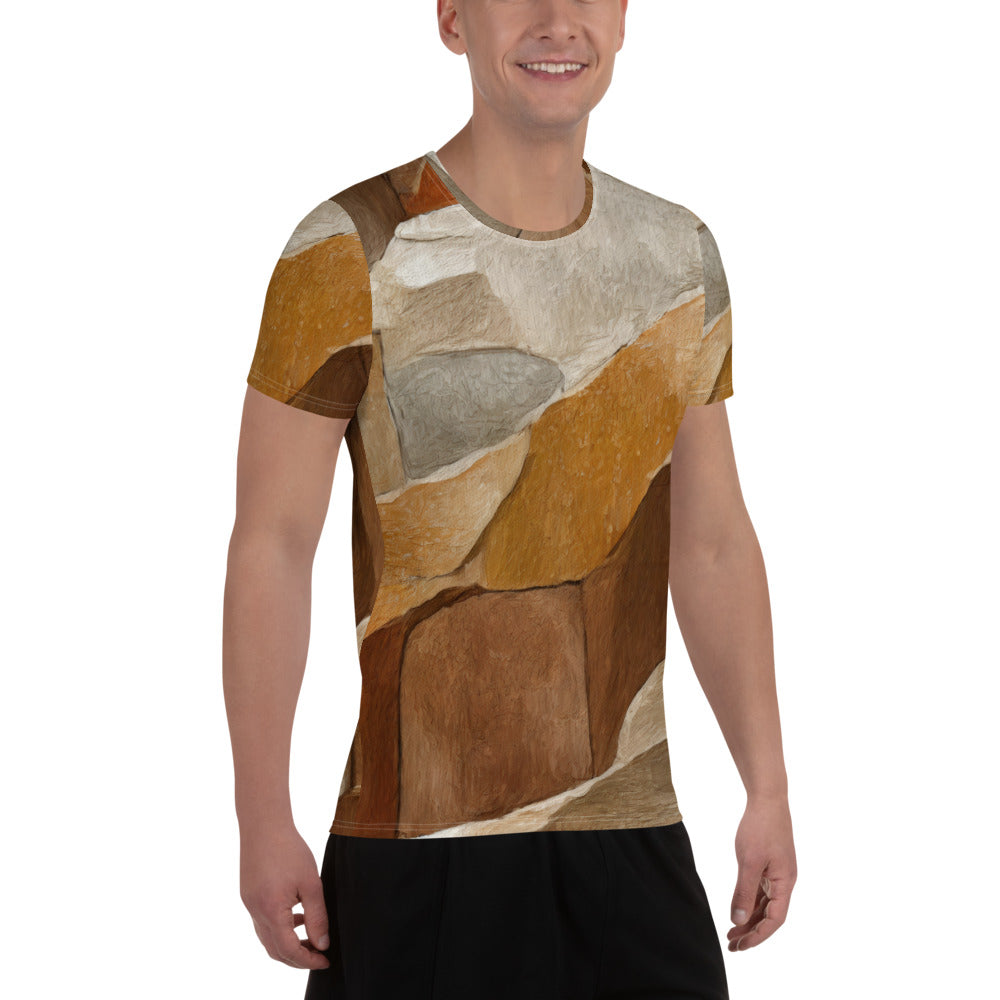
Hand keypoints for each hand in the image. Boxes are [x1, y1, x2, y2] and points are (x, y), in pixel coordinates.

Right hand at [239, 825, 331, 969]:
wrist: (264, 825)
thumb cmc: (289, 850)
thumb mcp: (311, 883)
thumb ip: (317, 916)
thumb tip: (322, 944)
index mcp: (271, 911)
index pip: (288, 950)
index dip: (307, 960)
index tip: (325, 960)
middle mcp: (256, 912)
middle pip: (275, 950)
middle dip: (297, 958)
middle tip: (319, 955)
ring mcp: (249, 905)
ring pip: (267, 938)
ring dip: (288, 944)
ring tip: (312, 938)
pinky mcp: (249, 896)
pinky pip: (263, 923)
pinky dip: (279, 929)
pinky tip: (297, 917)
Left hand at [726, 796, 795, 950]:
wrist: (768, 800)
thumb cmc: (760, 828)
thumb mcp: (749, 862)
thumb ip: (744, 892)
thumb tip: (738, 921)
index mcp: (785, 883)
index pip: (774, 920)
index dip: (758, 936)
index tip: (740, 946)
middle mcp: (785, 882)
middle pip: (770, 915)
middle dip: (752, 932)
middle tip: (731, 945)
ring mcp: (778, 873)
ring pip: (765, 904)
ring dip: (750, 919)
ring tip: (731, 932)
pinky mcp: (771, 865)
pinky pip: (762, 891)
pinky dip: (750, 902)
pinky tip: (738, 909)